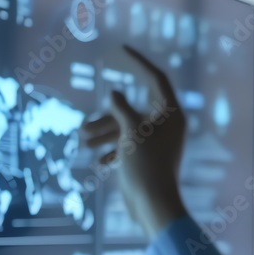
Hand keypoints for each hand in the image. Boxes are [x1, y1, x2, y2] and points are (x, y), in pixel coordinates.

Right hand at [81, 45, 187, 238]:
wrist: (154, 206)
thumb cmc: (146, 166)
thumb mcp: (130, 132)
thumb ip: (121, 109)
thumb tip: (114, 93)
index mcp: (171, 113)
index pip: (155, 78)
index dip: (137, 62)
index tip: (120, 49)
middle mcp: (168, 124)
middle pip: (132, 109)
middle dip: (106, 117)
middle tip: (83, 127)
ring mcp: (158, 141)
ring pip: (127, 128)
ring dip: (104, 134)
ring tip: (82, 142)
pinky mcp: (150, 157)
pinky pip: (129, 145)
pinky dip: (114, 150)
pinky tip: (101, 162)